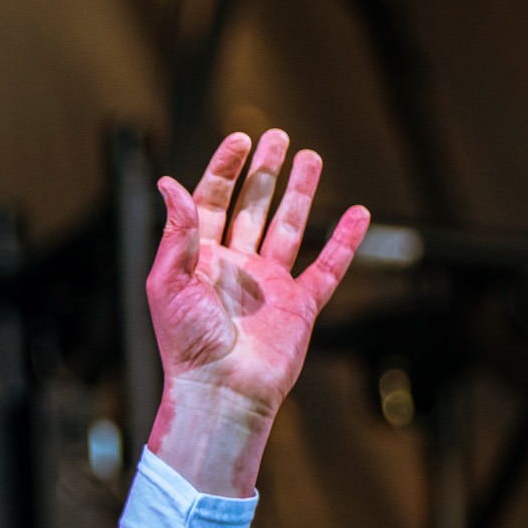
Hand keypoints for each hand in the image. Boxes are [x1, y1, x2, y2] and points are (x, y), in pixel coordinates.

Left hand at [144, 129, 369, 495]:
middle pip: (251, 207)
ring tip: (311, 157)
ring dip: (300, 193)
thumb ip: (176, 231)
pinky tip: (358, 214)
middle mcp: (233, 267)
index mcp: (198, 259)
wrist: (221, 391)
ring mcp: (268, 285)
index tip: (239, 138)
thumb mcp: (169, 281)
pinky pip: (327, 267)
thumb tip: (169, 183)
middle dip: (264, 172)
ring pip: (288, 227)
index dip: (224, 169)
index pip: (212, 202)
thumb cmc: (187, 343)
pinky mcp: (300, 306)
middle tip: (277, 137)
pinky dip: (345, 241)